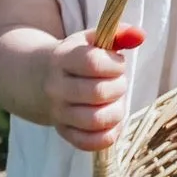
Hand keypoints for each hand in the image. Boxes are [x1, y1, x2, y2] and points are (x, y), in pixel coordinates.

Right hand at [42, 24, 144, 152]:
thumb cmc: (73, 58)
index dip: (115, 64)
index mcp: (62, 59)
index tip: (117, 63)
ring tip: (116, 101)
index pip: (92, 63)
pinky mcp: (64, 132)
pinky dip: (108, 135)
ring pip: (95, 120)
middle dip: (119, 87)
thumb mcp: (90, 40)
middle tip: (118, 83)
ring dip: (116, 111)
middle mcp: (56, 87)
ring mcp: (58, 112)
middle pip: (97, 93)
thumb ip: (117, 34)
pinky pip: (89, 142)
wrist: (36, 80)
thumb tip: (140, 35)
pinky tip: (112, 121)